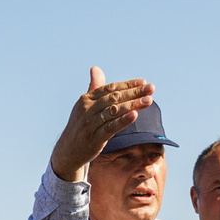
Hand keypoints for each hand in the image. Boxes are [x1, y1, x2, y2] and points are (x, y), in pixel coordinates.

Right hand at [48, 66, 154, 182]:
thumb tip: (95, 68)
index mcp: (86, 99)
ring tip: (148, 100)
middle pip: (114, 98)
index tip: (144, 82)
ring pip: (114, 112)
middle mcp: (86, 110)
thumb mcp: (85, 106)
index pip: (110, 88)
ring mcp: (89, 124)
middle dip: (134, 93)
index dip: (128, 85)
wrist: (68, 151)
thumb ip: (94, 88)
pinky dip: (122, 121)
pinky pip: (110, 128)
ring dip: (132, 105)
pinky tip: (134, 115)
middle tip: (151, 89)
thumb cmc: (81, 126)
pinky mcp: (93, 139)